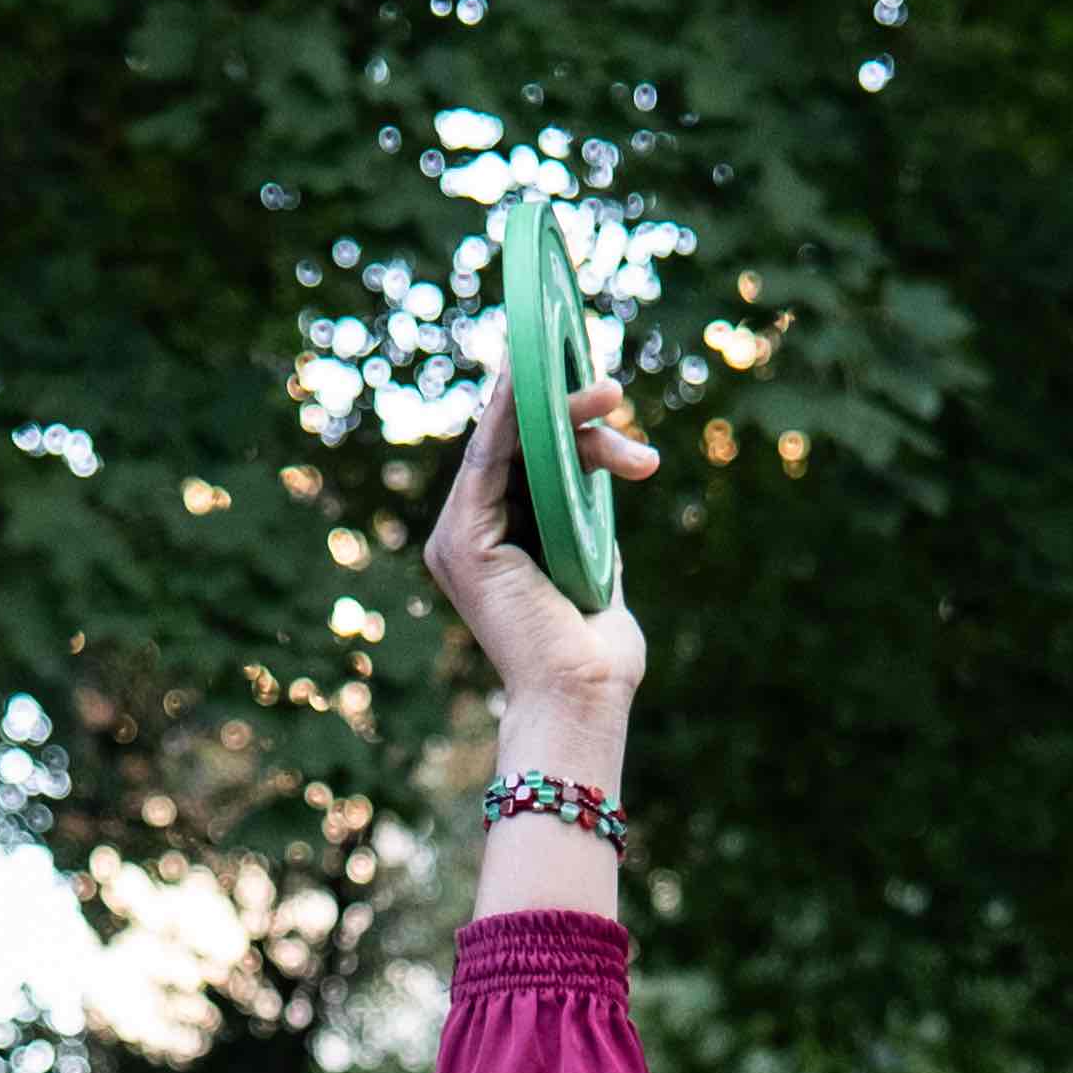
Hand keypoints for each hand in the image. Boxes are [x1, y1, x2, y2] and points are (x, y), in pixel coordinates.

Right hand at [421, 376, 657, 740]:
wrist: (583, 699)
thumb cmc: (596, 656)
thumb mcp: (596, 568)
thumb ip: (585, 523)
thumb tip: (604, 467)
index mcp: (496, 547)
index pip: (520, 465)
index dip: (549, 417)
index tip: (587, 385)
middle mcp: (468, 538)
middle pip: (515, 449)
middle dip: (568, 412)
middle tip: (614, 391)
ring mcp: (457, 538)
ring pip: (504, 445)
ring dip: (557, 407)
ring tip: (611, 392)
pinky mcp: (462, 540)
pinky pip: (487, 458)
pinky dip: (509, 411)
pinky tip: (531, 373)